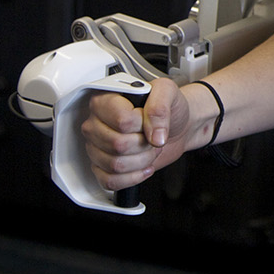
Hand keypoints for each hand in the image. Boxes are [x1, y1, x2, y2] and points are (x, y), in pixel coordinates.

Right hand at [80, 77, 190, 191]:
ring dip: (142, 160)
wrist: (177, 125)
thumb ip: (159, 107)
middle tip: (152, 136)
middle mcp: (96, 123)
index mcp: (105, 100)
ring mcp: (96, 146)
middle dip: (144, 144)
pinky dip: (133, 177)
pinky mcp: (102, 167)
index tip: (148, 120)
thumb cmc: (169, 107)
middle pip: (118, 145)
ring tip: (149, 149)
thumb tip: (155, 135)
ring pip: (115, 165)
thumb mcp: (168, 92)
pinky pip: (110, 181)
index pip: (121, 121)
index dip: (141, 125)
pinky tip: (144, 166)